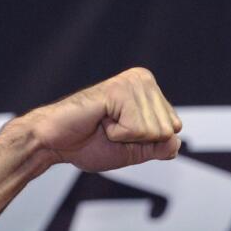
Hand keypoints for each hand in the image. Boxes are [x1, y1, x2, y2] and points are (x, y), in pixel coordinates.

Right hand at [20, 68, 182, 172]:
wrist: (55, 143)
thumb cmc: (91, 144)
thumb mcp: (136, 151)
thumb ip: (161, 147)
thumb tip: (176, 140)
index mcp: (151, 91)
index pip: (174, 129)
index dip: (147, 143)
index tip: (122, 135)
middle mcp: (144, 80)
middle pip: (168, 130)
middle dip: (139, 141)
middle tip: (110, 130)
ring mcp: (132, 82)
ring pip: (155, 131)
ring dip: (126, 138)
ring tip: (104, 124)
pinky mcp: (119, 89)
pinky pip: (137, 129)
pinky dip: (117, 134)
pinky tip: (101, 121)